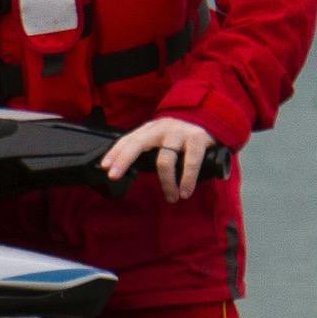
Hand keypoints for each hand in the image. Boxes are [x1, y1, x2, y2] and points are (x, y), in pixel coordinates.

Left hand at [99, 116, 218, 199]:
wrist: (212, 119)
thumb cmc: (182, 137)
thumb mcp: (162, 140)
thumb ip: (148, 153)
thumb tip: (129, 172)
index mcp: (151, 129)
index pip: (128, 140)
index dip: (115, 153)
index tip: (104, 167)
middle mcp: (162, 128)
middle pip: (137, 144)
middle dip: (123, 160)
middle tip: (114, 177)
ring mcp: (179, 133)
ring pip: (164, 160)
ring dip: (166, 183)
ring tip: (172, 197)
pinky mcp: (197, 139)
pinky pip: (190, 162)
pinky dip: (187, 179)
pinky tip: (185, 191)